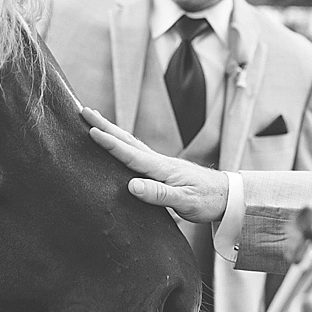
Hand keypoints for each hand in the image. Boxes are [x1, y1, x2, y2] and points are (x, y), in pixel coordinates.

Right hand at [82, 107, 227, 222]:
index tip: (91, 130)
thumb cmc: (207, 200)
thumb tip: (131, 185)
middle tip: (83, 110)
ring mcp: (160, 163)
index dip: (110, 143)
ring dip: (111, 130)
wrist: (227, 196)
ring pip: (130, 142)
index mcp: (161, 168)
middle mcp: (158, 161)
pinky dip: (122, 142)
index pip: (130, 153)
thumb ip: (158, 194)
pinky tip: (118, 141)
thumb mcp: (184, 201)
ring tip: (95, 119)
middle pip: (126, 139)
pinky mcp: (161, 169)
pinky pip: (136, 151)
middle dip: (104, 125)